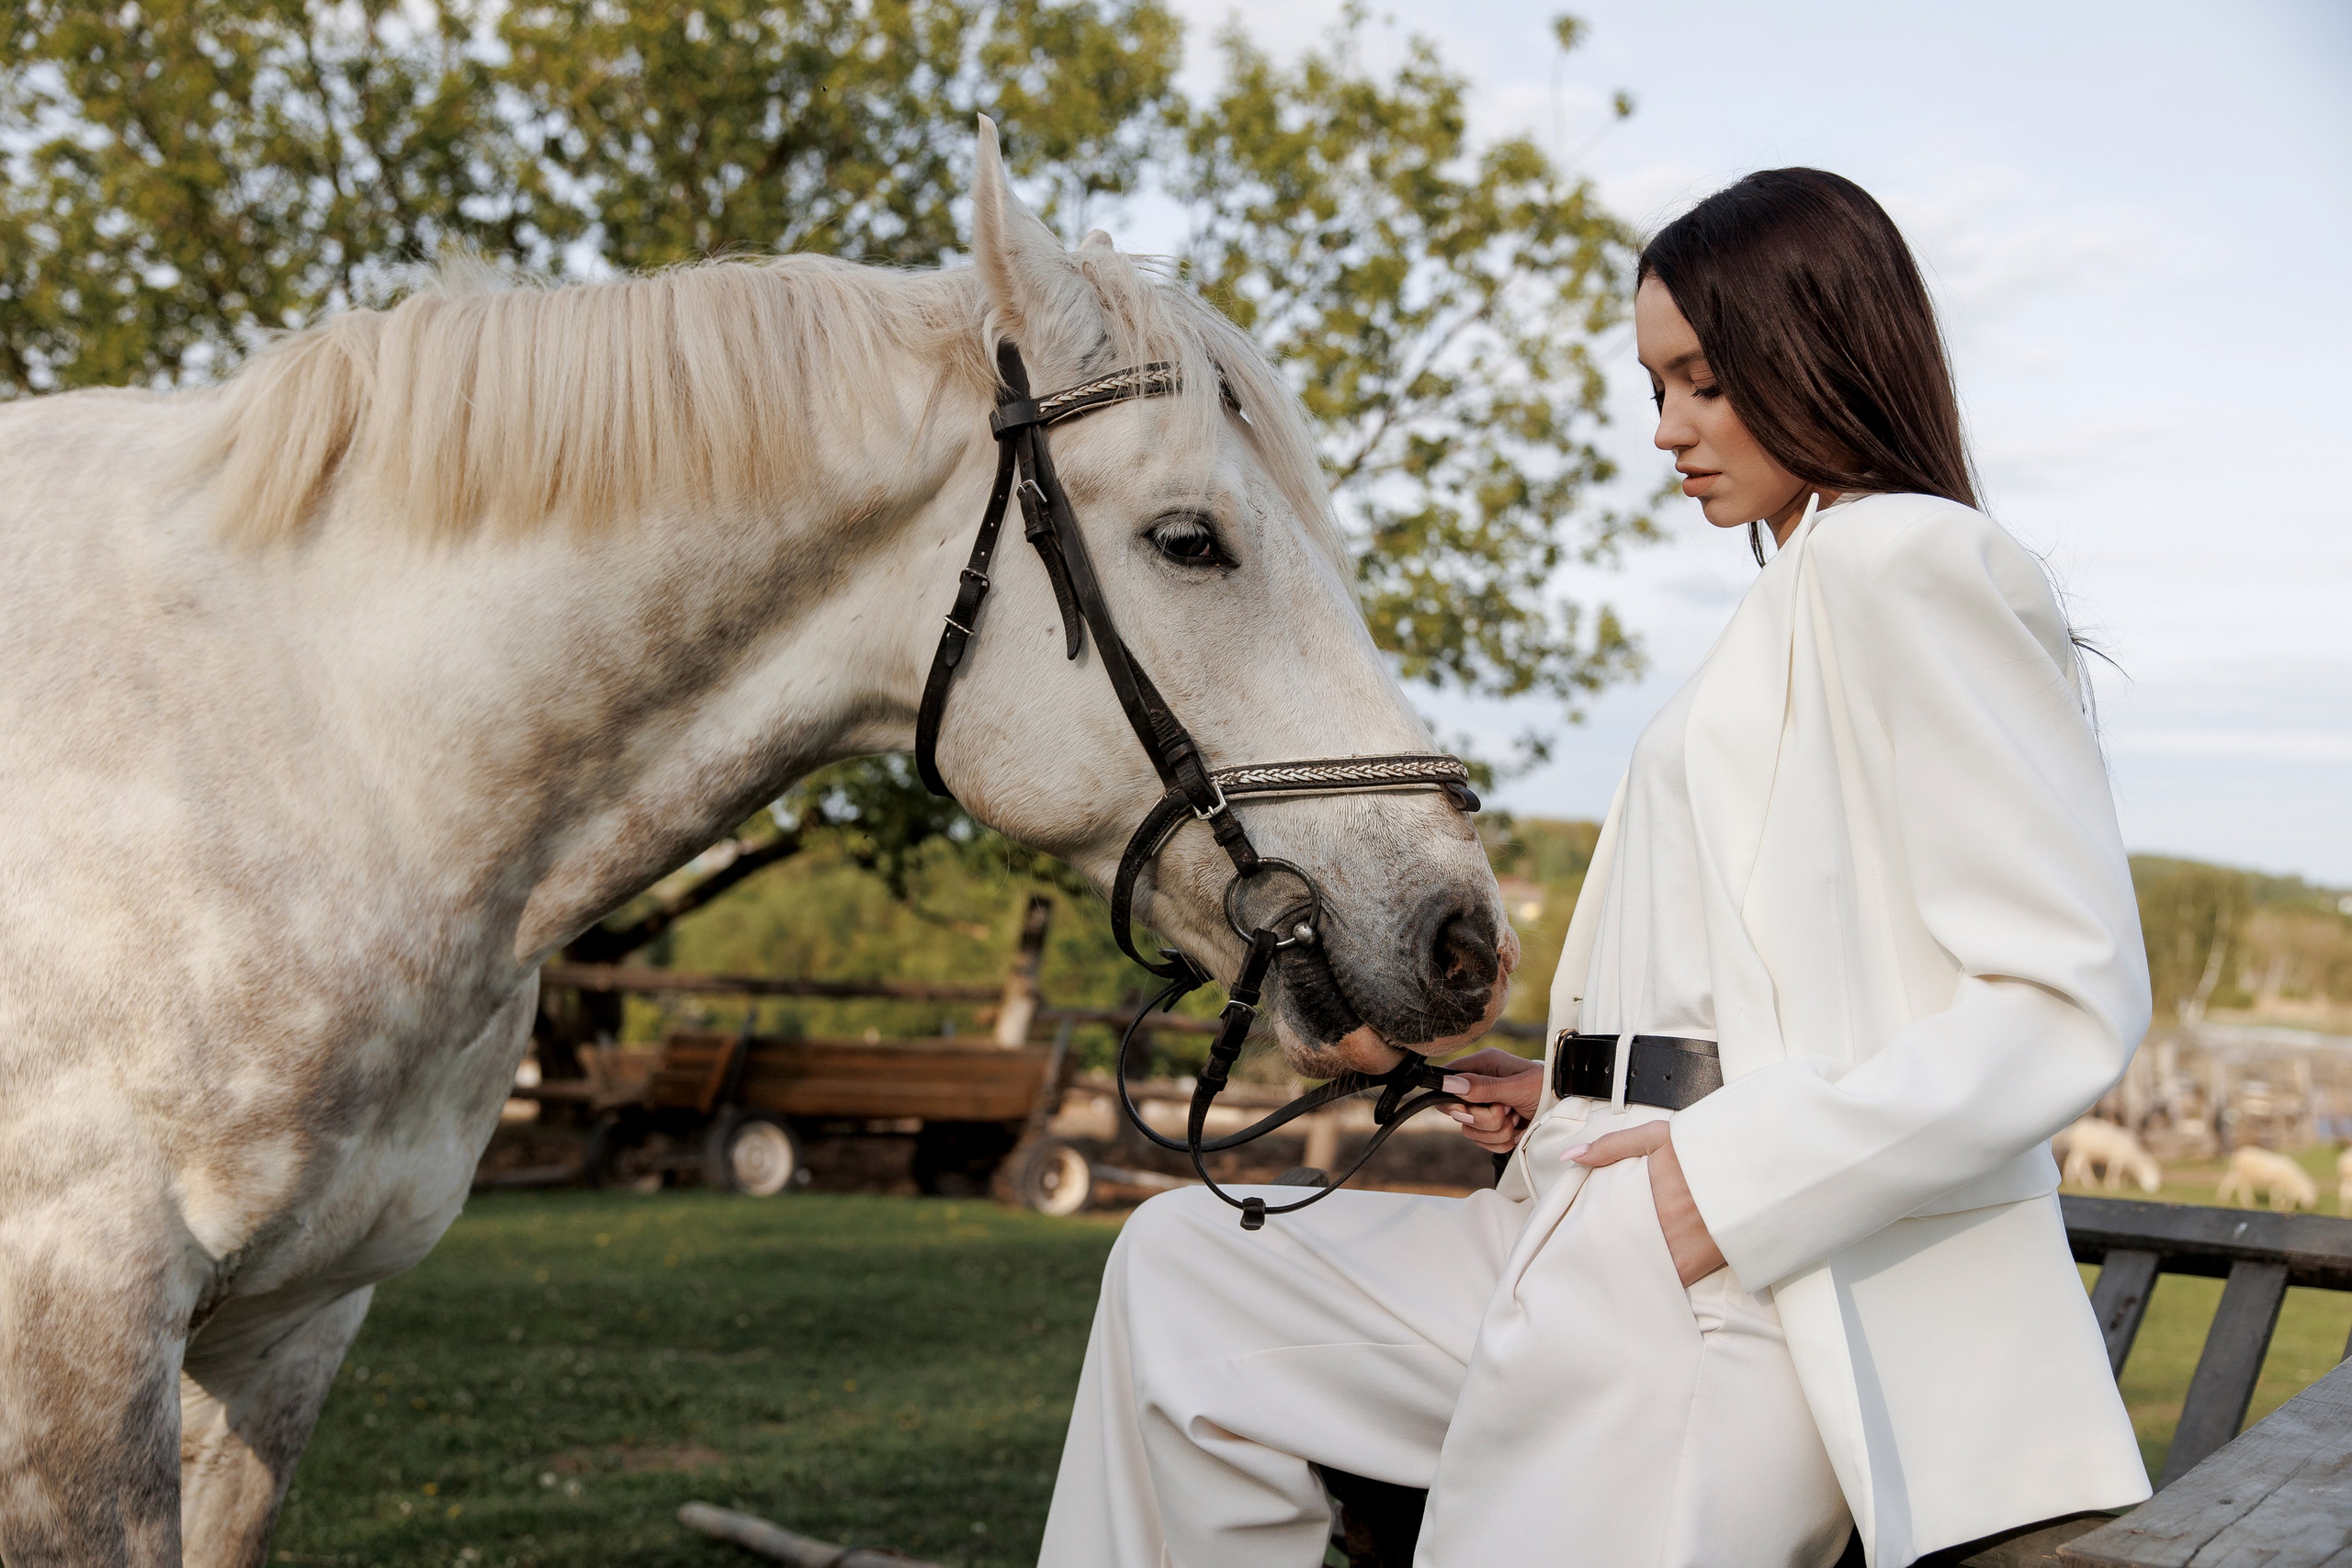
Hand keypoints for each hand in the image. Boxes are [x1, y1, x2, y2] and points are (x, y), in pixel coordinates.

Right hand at [1437, 1047, 1542, 1153]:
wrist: (1568, 1109)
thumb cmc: (1548, 1088)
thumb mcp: (1518, 1087)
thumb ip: (1484, 1087)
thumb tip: (1450, 1083)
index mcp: (1484, 1065)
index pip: (1447, 1079)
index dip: (1452, 1097)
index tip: (1468, 1107)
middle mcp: (1480, 1086)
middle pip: (1458, 1112)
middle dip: (1485, 1118)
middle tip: (1507, 1110)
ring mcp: (1485, 1108)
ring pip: (1471, 1131)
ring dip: (1498, 1131)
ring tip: (1517, 1118)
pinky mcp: (1492, 1127)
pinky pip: (1484, 1143)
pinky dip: (1503, 1141)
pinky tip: (1518, 1129)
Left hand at [1562, 1123, 1726, 1286]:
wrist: (1757, 1168)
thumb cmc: (1704, 1150)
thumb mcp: (1657, 1137)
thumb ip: (1611, 1146)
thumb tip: (1569, 1158)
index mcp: (1644, 1197)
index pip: (1604, 1223)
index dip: (1592, 1231)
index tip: (1583, 1235)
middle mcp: (1659, 1227)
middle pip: (1619, 1249)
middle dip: (1608, 1252)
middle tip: (1596, 1254)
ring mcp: (1679, 1249)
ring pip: (1641, 1268)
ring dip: (1631, 1267)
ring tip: (1620, 1265)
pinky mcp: (1697, 1265)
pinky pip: (1668, 1280)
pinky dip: (1657, 1279)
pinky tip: (1648, 1275)